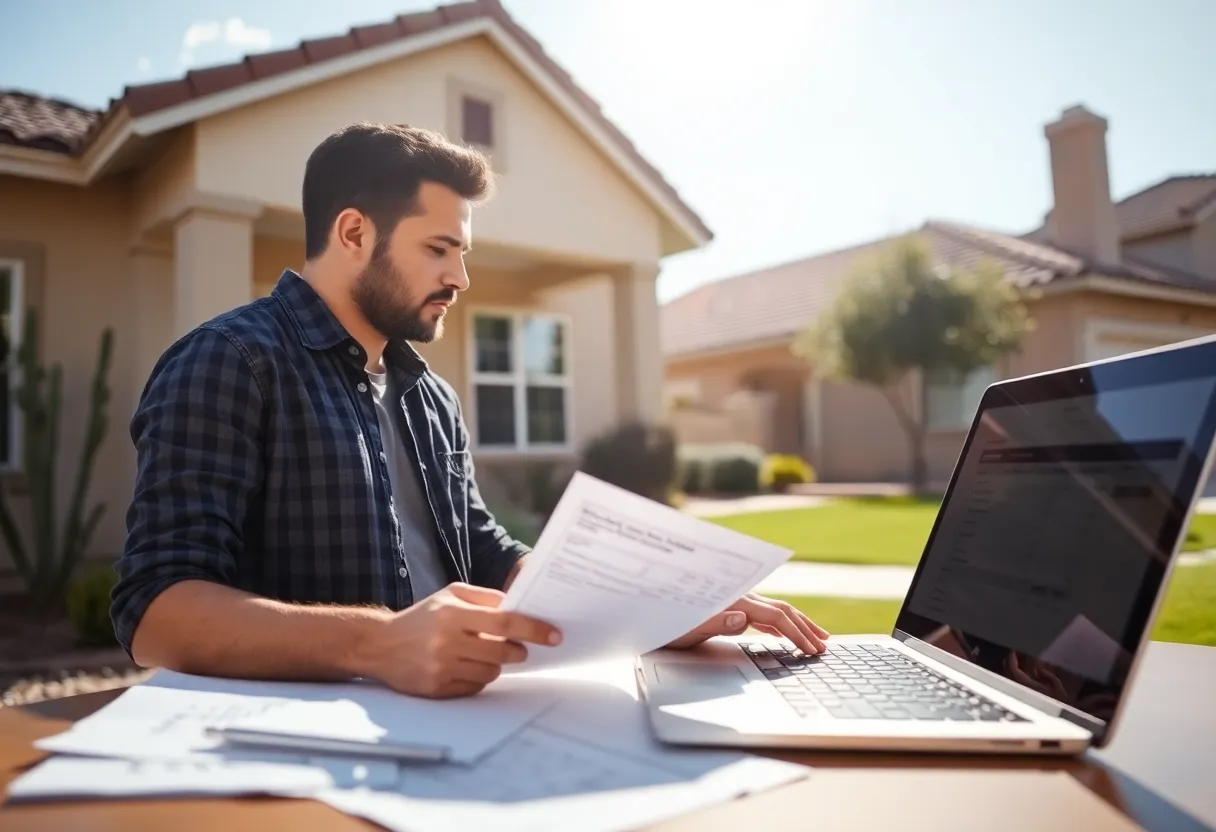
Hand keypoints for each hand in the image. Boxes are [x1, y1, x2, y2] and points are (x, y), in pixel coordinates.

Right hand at [354, 582, 561, 698]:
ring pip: (491, 671)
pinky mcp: (437, 689)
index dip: (533, 629)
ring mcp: (441, 668)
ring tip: (481, 653)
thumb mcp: (450, 595)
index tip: (554, 635)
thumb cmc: (422, 617)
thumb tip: (519, 607)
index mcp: (452, 614)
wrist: (380, 645)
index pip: (505, 622)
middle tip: (520, 648)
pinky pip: (475, 686)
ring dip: (496, 664)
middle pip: (502, 651)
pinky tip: (466, 666)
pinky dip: (478, 677)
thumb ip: (486, 598)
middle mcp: (447, 641)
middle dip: (518, 650)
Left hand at [666, 593, 829, 654]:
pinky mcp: (729, 608)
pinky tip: (784, 633)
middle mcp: (738, 597)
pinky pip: (761, 614)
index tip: (814, 649)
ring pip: (774, 610)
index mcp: (734, 602)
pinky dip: (779, 624)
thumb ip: (717, 622)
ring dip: (796, 624)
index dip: (798, 633)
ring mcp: (735, 601)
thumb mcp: (688, 629)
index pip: (776, 616)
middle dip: (805, 627)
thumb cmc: (665, 625)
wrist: (647, 613)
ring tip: (816, 636)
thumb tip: (744, 618)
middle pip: (781, 610)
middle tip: (825, 644)